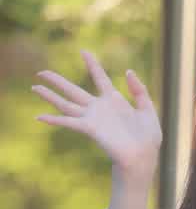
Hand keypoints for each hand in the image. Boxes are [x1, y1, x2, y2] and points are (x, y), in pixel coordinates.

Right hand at [33, 50, 161, 187]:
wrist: (143, 157)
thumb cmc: (148, 139)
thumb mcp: (148, 110)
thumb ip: (139, 90)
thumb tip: (128, 71)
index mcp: (114, 101)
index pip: (100, 78)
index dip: (92, 65)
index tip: (84, 51)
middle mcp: (99, 109)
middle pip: (73, 91)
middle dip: (57, 81)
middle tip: (40, 71)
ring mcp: (93, 119)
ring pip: (66, 104)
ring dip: (49, 96)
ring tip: (34, 87)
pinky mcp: (90, 129)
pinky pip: (69, 122)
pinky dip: (54, 120)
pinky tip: (39, 116)